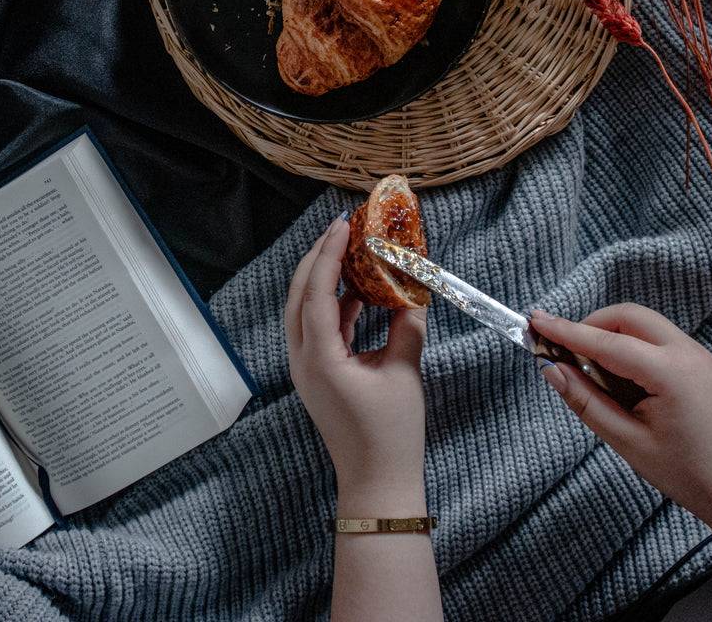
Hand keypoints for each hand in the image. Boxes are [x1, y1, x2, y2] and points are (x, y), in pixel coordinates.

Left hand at [284, 214, 428, 508]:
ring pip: (304, 310)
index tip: (342, 226)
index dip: (327, 255)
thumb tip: (413, 289)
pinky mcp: (316, 374)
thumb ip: (406, 325)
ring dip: (324, 280)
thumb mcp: (404, 373)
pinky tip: (359, 294)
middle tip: (341, 231)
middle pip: (298, 295)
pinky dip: (335, 306)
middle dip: (318, 259)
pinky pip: (318, 328)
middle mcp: (302, 360)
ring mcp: (305, 368)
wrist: (377, 484)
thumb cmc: (390, 435)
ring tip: (352, 254)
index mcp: (318, 358)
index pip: (316, 293)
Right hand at [532, 303, 711, 565]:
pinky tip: (622, 378)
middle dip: (591, 326)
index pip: (605, 342)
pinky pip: (659, 340)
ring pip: (644, 325)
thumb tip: (551, 369)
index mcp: (671, 373)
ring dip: (612, 336)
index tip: (534, 321)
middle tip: (564, 349)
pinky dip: (632, 346)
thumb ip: (586, 402)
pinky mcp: (703, 365)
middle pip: (627, 317)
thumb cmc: (693, 475)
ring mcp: (700, 356)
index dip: (565, 331)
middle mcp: (689, 354)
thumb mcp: (629, 442)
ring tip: (592, 370)